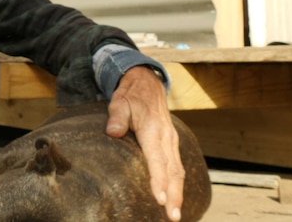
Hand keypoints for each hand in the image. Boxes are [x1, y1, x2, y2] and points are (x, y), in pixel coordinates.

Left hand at [106, 66, 184, 220]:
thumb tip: (112, 132)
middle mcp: (166, 137)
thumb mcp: (119, 101)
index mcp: (153, 130)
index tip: (161, 199)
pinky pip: (178, 165)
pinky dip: (178, 183)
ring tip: (175, 214)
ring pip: (178, 170)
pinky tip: (176, 198)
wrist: (146, 83)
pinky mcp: (172, 142)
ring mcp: (171, 140)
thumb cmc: (130, 95)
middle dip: (174, 195)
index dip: (159, 180)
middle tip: (172, 216)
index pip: (157, 159)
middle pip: (173, 170)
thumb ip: (116, 117)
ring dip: (179, 193)